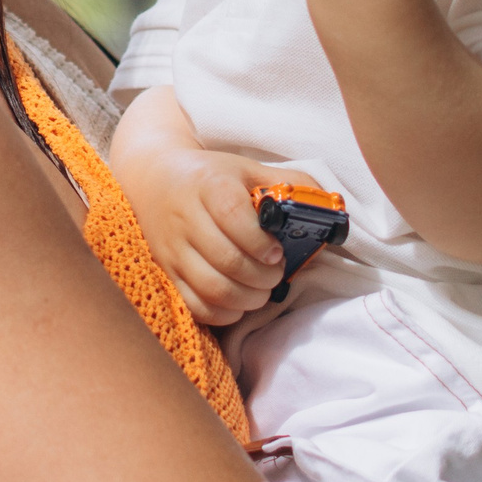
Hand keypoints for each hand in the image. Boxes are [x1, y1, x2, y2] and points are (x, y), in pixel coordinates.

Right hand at [118, 141, 300, 325]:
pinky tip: (238, 303)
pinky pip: (194, 305)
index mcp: (209, 185)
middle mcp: (186, 217)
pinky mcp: (166, 271)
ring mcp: (172, 248)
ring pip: (211, 287)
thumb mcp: (246, 168)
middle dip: (263, 276)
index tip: (277, 250)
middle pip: (226, 259)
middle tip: (276, 274)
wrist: (152, 178)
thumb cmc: (210, 176)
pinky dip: (222, 313)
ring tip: (261, 291)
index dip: (260, 241)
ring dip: (246, 299)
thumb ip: (288, 182)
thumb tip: (329, 204)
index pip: (233, 215)